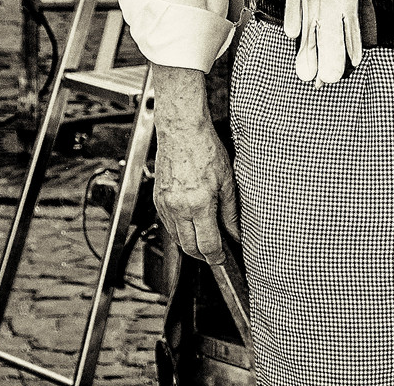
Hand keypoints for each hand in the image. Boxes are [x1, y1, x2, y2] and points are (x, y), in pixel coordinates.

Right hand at [150, 65, 240, 262]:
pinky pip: (168, 224)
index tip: (223, 260)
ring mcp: (164, 205)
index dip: (216, 257)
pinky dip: (180, 230)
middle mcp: (178, 208)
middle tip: (216, 255)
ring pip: (176, 238)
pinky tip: (192, 224)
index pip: (207, 244)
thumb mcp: (227, 182)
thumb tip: (236, 232)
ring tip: (206, 241)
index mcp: (198, 204)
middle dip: (202, 255)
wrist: (181, 132)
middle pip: (188, 247)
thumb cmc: (205, 150)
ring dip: (190, 244)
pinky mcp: (157, 200)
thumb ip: (231, 211)